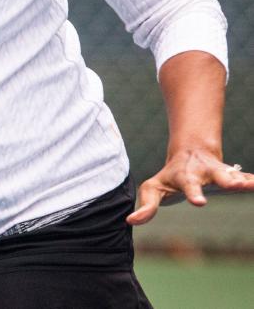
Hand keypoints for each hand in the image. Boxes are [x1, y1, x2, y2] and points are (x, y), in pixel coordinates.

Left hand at [127, 150, 253, 224]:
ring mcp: (220, 173)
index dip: (193, 194)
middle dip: (219, 183)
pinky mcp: (234, 176)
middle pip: (210, 178)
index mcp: (184, 177)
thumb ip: (146, 206)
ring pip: (231, 175)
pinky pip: (246, 178)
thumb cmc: (170, 177)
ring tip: (249, 184)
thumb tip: (130, 221)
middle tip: (224, 190)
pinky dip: (252, 181)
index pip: (185, 186)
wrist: (191, 151)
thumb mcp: (153, 188)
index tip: (199, 203)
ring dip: (240, 180)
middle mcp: (203, 173)